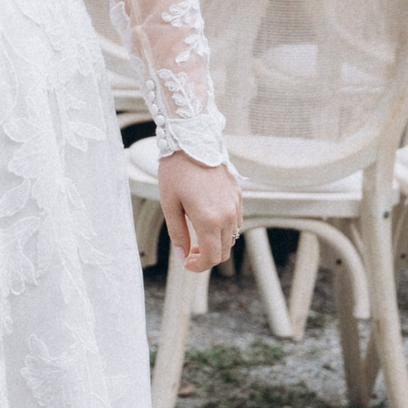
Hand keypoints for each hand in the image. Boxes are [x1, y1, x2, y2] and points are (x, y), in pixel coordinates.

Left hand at [158, 153, 241, 273]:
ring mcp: (235, 204)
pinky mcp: (238, 194)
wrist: (191, 141)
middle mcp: (228, 215)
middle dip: (206, 258)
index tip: (187, 265)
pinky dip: (223, 228)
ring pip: (231, 237)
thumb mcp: (170, 205)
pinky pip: (235, 221)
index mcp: (209, 220)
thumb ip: (178, 234)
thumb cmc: (175, 172)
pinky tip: (206, 220)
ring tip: (196, 237)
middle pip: (224, 251)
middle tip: (188, 253)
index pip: (212, 257)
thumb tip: (183, 256)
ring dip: (216, 243)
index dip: (199, 267)